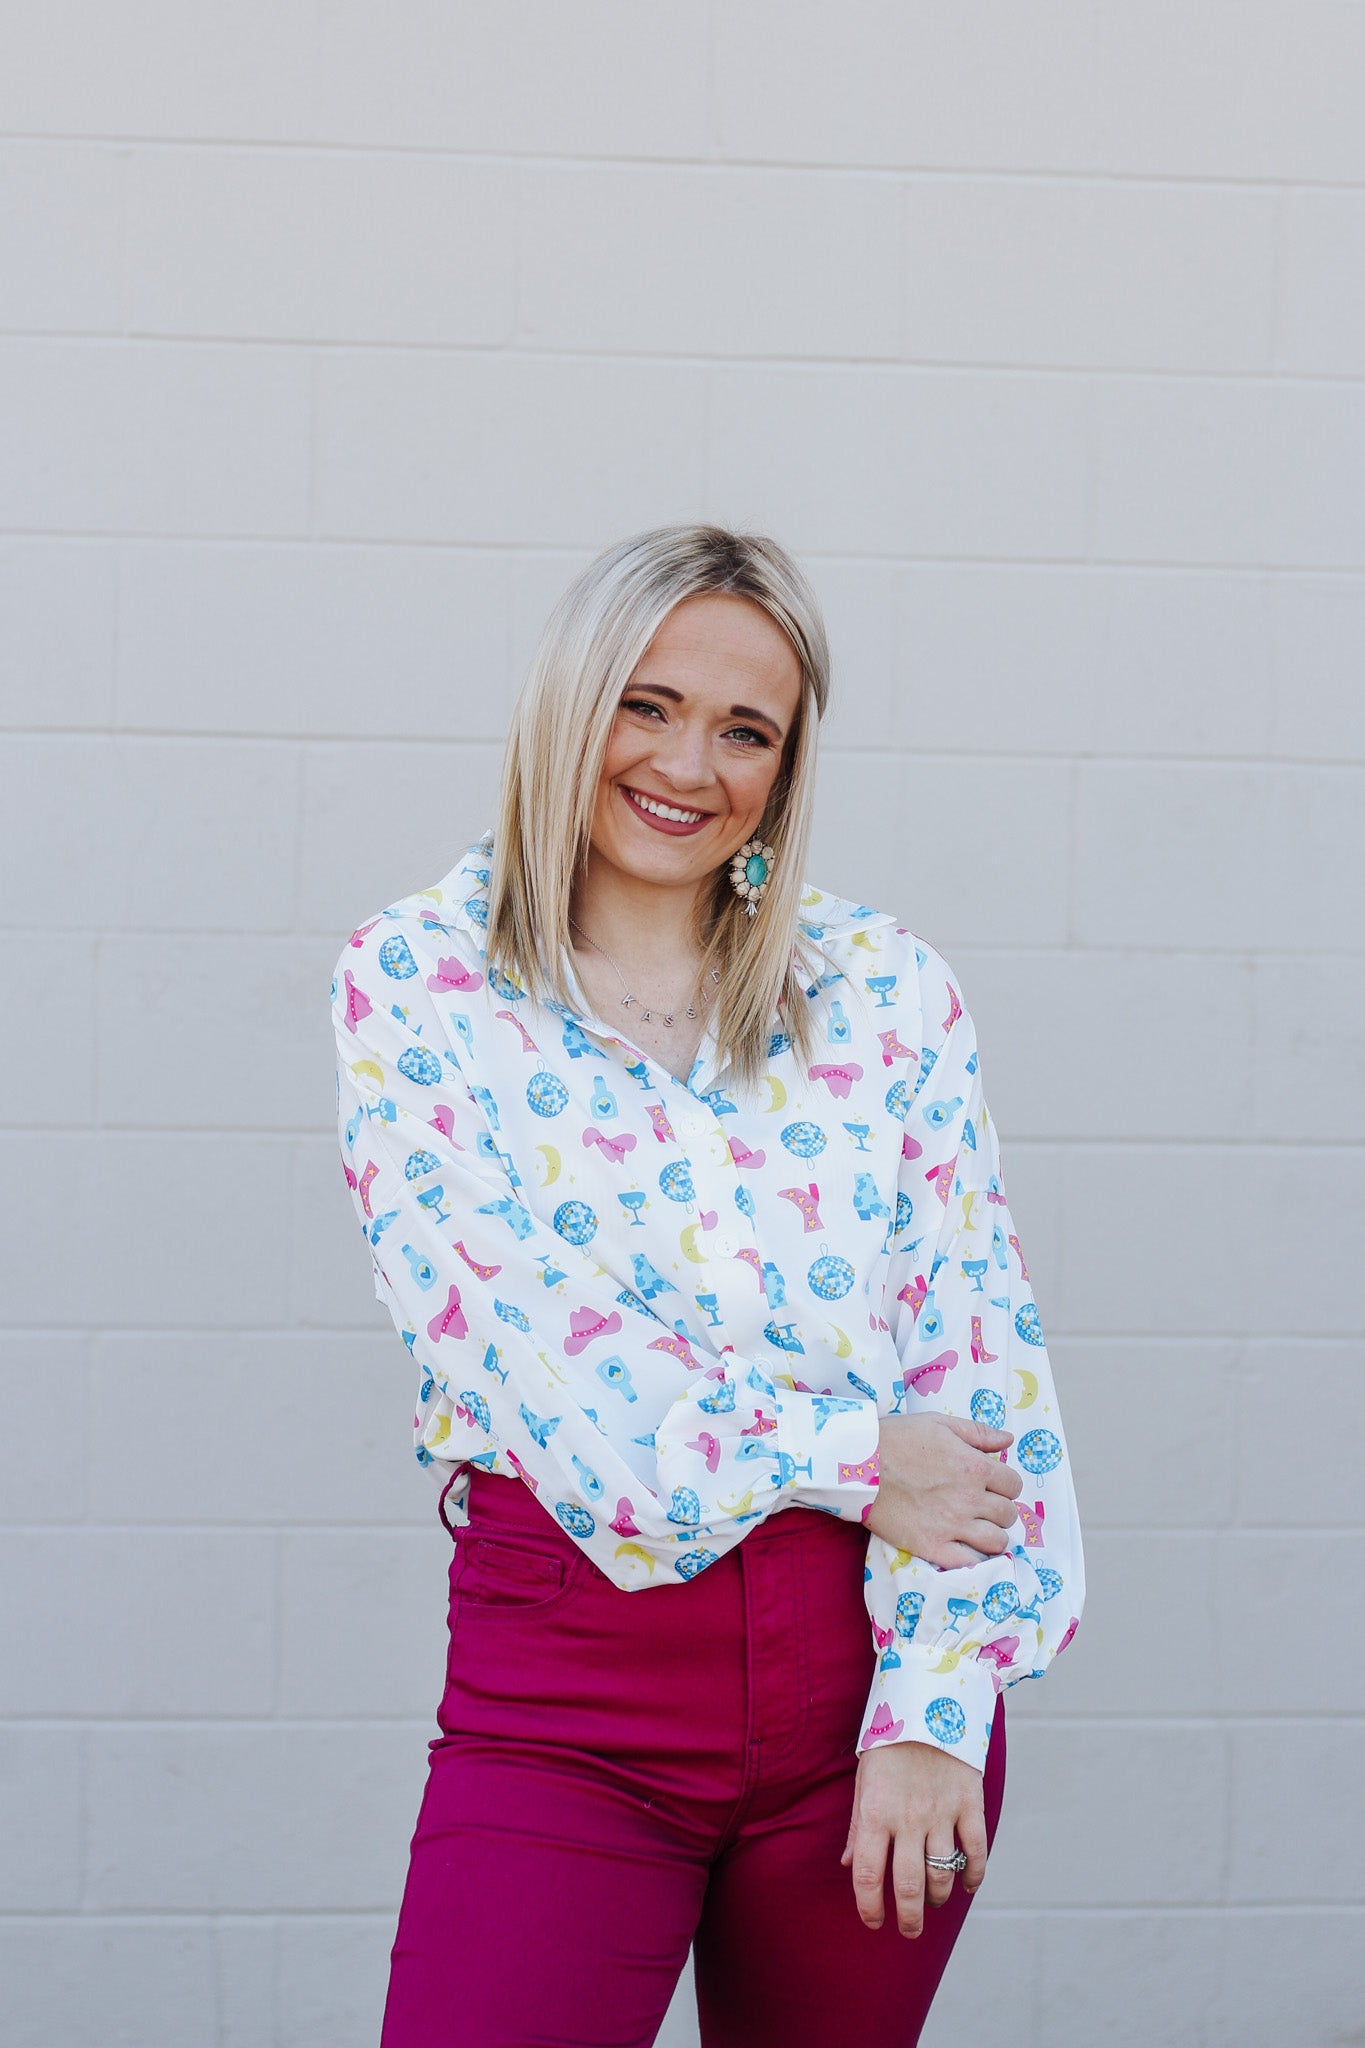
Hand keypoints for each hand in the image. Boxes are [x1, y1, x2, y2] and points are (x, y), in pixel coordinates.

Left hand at [841, 1740, 986, 1937]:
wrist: (928, 1701)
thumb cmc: (889, 1743)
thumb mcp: (864, 1779)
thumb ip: (857, 1825)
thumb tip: (848, 1864)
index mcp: (875, 1812)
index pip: (867, 1875)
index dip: (869, 1907)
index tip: (873, 1922)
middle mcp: (907, 1818)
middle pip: (907, 1886)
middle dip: (908, 1917)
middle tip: (909, 1930)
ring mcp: (941, 1812)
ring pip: (942, 1873)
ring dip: (937, 1896)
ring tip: (933, 1900)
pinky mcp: (969, 1803)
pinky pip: (975, 1850)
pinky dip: (973, 1875)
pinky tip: (966, 1885)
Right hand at [867, 1414, 1022, 1565]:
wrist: (857, 1464)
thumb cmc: (897, 1439)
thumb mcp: (940, 1423)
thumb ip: (979, 1433)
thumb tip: (1008, 1441)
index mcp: (975, 1468)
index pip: (1013, 1484)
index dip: (1006, 1484)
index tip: (993, 1484)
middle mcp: (969, 1499)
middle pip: (1008, 1513)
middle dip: (1001, 1508)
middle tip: (984, 1506)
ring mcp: (952, 1526)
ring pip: (996, 1541)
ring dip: (992, 1534)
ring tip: (978, 1528)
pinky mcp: (932, 1546)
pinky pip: (969, 1563)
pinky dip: (974, 1558)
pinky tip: (966, 1548)